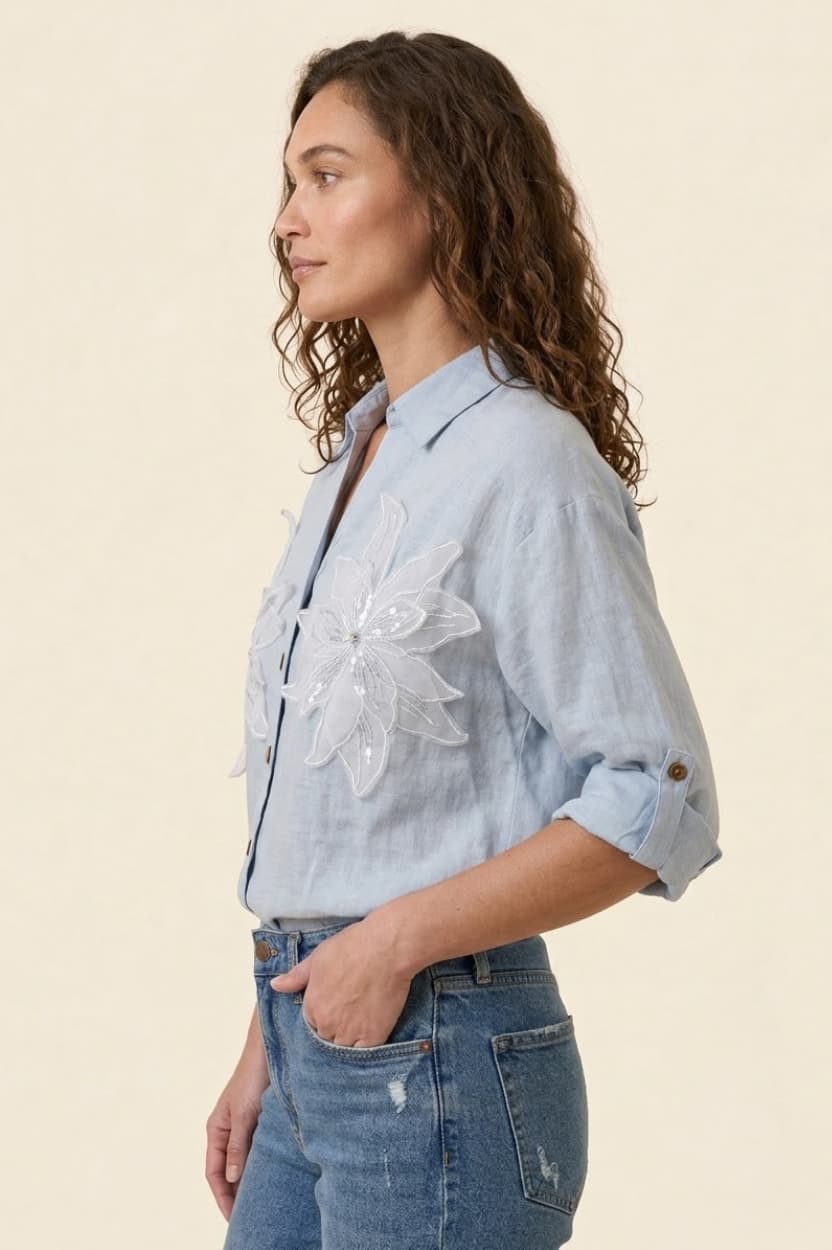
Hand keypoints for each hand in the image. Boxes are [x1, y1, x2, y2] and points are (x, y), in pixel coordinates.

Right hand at [205, 1048, 268, 1220]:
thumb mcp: (244, 1114)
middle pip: (227, 1171)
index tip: (233, 1218)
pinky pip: (255, 1150)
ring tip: (259, 1203)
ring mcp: (242, 1126)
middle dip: (234, 1195)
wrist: (268, 1050)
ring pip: (242, 1162)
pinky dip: (259, 1165)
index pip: (214, 1173)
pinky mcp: (258, 1121)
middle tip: (247, 1218)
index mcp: (216, 1130)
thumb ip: (237, 1146)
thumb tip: (233, 1178)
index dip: (222, 1196)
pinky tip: (270, 1176)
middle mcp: (227, 1131)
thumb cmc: (252, 1078)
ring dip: (247, 1181)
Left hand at [270, 915, 414, 1046]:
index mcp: (312, 1007)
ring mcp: (350, 1033)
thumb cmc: (351, 948)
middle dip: (334, 1029)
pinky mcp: (374, 1037)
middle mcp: (328, 1025)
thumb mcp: (317, 958)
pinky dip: (366, 1048)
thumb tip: (276, 986)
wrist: (385, 949)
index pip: (311, 1024)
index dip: (322, 1016)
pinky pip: (365, 1053)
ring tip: (360, 1023)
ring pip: (344, 1049)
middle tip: (349, 1013)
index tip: (333, 1007)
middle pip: (327, 1038)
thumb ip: (296, 977)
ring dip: (349, 1040)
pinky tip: (370, 1034)